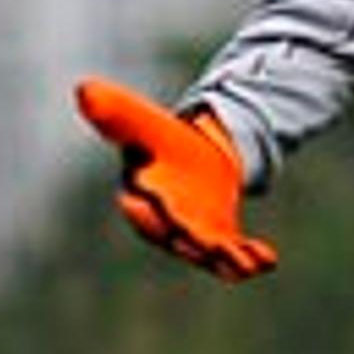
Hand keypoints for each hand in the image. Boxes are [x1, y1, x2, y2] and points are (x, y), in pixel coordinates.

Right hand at [72, 77, 277, 281]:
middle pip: (176, 237)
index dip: (144, 212)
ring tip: (248, 263)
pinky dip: (251, 259)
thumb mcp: (141, 123)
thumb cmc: (160, 141)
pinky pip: (235, 254)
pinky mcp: (221, 240)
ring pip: (207, 253)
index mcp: (138, 197)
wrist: (197, 154)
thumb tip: (84, 90)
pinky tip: (268, 259)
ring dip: (226, 260)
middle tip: (211, 246)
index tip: (151, 206)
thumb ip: (116, 113)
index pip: (138, 209)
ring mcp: (193, 236)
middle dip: (192, 243)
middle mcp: (164, 224)